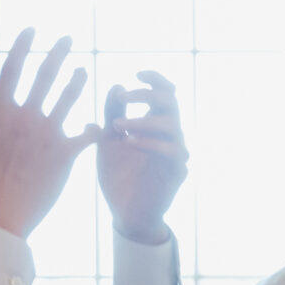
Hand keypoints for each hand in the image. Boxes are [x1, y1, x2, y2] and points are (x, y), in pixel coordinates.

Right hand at [0, 30, 95, 239]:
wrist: (0, 213)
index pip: (14, 67)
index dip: (24, 45)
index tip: (33, 29)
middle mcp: (26, 116)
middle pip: (46, 75)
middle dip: (58, 52)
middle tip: (68, 38)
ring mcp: (48, 133)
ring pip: (69, 98)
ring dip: (77, 81)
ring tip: (84, 71)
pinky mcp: (66, 153)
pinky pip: (88, 134)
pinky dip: (97, 128)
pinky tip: (102, 124)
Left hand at [95, 70, 188, 243]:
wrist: (124, 212)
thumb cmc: (118, 176)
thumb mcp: (108, 140)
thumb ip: (112, 114)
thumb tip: (116, 86)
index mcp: (154, 125)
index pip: (164, 93)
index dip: (155, 79)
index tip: (137, 72)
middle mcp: (169, 136)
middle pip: (171, 102)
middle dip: (148, 95)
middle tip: (124, 97)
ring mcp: (176, 154)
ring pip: (172, 125)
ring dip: (144, 120)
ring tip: (118, 126)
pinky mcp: (177, 172)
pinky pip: (172, 151)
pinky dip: (151, 143)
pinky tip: (130, 143)